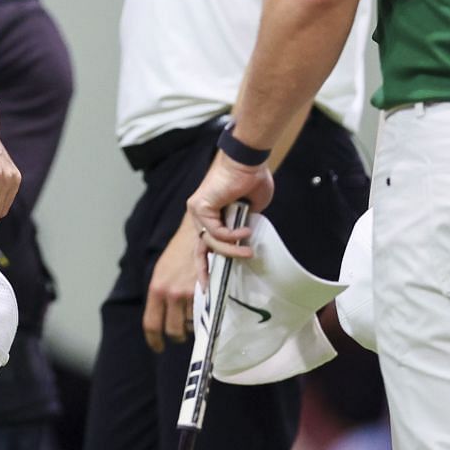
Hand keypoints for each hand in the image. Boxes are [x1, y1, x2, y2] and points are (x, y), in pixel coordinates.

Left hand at [143, 217, 209, 352]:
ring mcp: (190, 293)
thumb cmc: (181, 252)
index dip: (154, 340)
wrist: (200, 232)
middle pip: (172, 331)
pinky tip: (205, 308)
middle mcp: (171, 294)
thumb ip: (161, 294)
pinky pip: (205, 314)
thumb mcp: (163, 272)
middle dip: (176, 336)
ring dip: (192, 324)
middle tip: (180, 335)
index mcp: (156, 288)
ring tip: (194, 314)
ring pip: (190, 324)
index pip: (151, 324)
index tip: (158, 347)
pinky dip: (204, 315)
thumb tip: (163, 317)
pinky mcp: (208, 291)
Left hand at [186, 153, 273, 280]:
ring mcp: (198, 210)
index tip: (210, 282)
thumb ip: (243, 227)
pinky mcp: (200, 206)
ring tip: (249, 253)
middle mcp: (200, 214)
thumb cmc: (252, 180)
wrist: (248, 161)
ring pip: (212, 242)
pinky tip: (246, 231)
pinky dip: (233, 235)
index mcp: (211, 215)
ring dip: (232, 251)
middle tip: (208, 288)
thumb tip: (244, 243)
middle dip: (203, 270)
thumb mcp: (250, 212)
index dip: (208, 262)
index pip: (205, 243)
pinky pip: (216, 232)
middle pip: (199, 248)